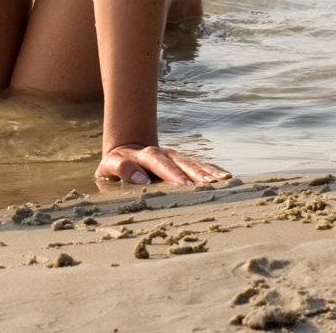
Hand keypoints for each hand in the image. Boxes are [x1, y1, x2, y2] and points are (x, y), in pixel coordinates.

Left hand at [95, 142, 230, 185]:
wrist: (126, 150)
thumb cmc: (116, 164)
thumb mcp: (109, 166)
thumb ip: (121, 169)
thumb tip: (141, 179)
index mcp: (145, 155)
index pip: (159, 163)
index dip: (172, 173)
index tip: (184, 185)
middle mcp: (165, 154)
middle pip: (182, 163)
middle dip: (196, 174)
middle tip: (210, 185)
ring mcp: (176, 158)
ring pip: (194, 164)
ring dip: (209, 172)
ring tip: (224, 181)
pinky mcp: (184, 163)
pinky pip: (201, 165)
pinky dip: (213, 170)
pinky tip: (226, 177)